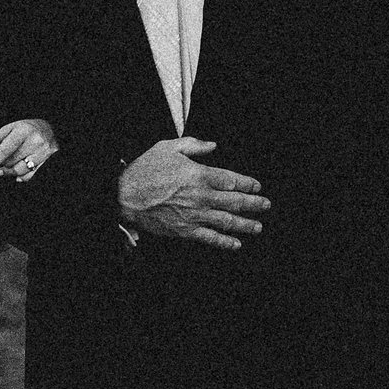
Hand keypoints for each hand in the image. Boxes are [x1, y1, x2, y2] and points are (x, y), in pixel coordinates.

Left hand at [0, 118, 59, 179]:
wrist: (51, 129)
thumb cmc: (25, 130)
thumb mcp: (9, 129)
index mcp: (22, 131)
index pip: (5, 149)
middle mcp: (34, 141)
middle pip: (11, 161)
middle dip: (3, 164)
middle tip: (2, 162)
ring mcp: (43, 151)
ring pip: (21, 170)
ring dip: (11, 171)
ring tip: (7, 168)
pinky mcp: (48, 160)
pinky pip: (31, 175)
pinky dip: (21, 177)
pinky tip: (17, 175)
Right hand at [114, 137, 268, 249]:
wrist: (123, 196)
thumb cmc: (144, 170)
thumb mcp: (167, 147)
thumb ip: (193, 144)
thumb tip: (212, 145)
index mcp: (198, 175)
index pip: (231, 180)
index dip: (247, 183)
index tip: (256, 185)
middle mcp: (200, 196)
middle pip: (234, 201)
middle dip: (253, 204)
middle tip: (266, 205)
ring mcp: (193, 215)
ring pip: (226, 221)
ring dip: (245, 224)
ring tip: (258, 226)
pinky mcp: (184, 230)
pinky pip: (209, 237)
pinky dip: (224, 242)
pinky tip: (236, 244)